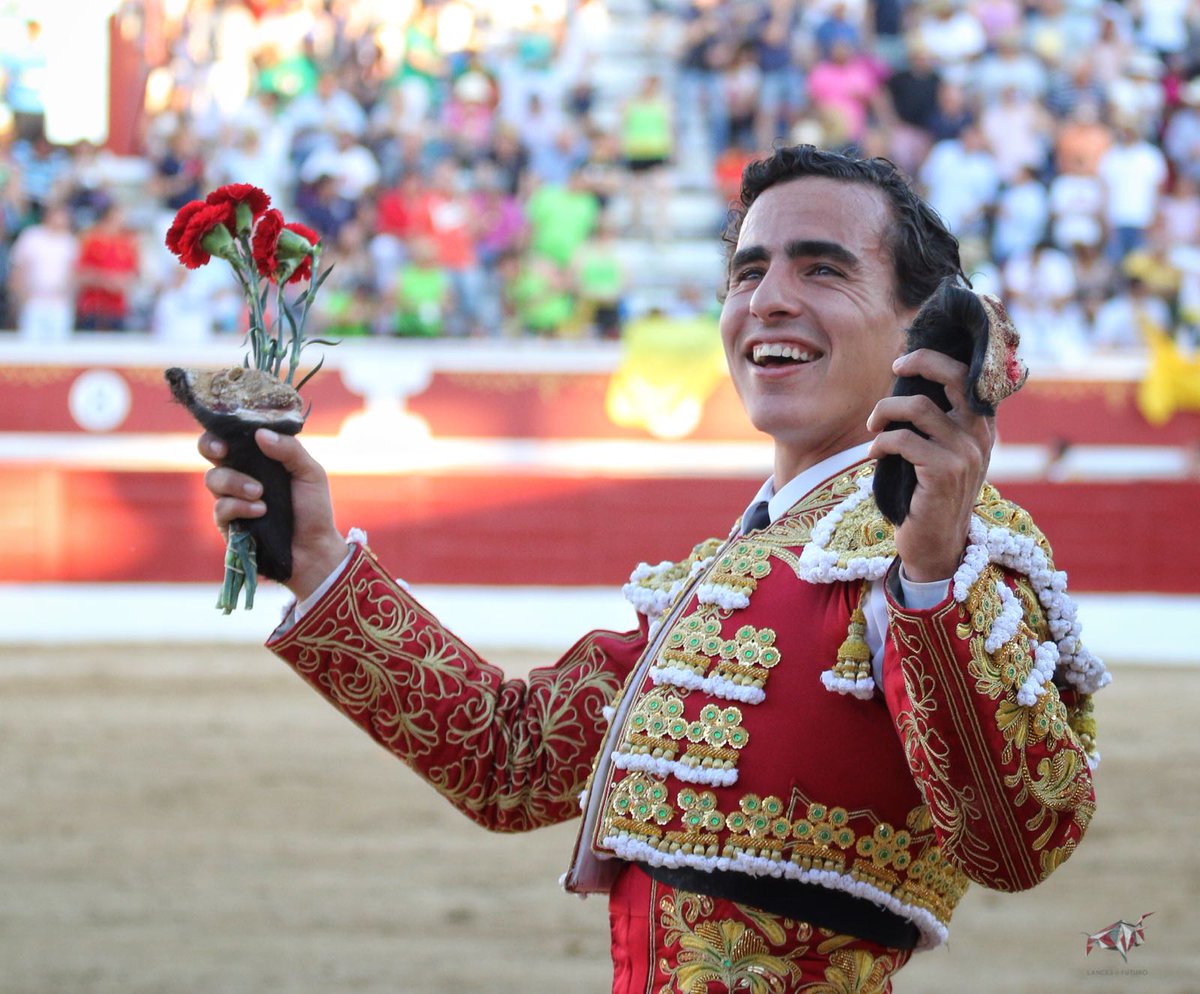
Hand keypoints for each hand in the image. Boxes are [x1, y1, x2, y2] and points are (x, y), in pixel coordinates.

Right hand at [199, 429, 348, 600]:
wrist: (314, 549)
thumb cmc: (314, 509)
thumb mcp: (310, 474)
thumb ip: (290, 451)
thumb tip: (260, 434)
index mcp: (260, 458)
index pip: (234, 436)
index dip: (224, 429)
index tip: (229, 430)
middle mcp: (241, 474)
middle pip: (210, 451)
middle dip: (211, 446)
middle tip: (223, 451)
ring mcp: (232, 498)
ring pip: (214, 479)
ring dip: (235, 482)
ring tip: (260, 493)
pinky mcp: (228, 523)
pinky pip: (221, 508)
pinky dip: (240, 507)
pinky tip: (260, 511)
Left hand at [866, 349, 994, 582]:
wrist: (936, 544)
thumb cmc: (929, 494)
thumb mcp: (941, 453)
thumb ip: (935, 421)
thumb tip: (905, 381)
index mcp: (982, 426)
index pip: (969, 375)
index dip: (934, 359)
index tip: (904, 362)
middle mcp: (979, 435)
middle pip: (954, 376)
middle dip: (920, 362)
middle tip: (894, 368)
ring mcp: (965, 453)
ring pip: (918, 407)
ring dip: (884, 412)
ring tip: (873, 427)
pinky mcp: (944, 473)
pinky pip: (902, 440)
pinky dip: (880, 443)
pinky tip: (874, 455)